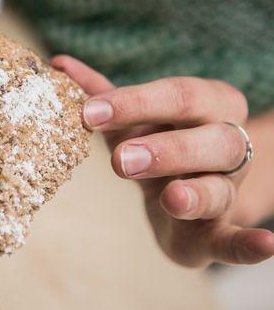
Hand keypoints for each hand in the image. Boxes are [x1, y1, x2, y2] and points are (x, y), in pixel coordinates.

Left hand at [52, 55, 273, 266]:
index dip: (135, 102)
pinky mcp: (217, 232)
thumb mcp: (134, 118)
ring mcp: (226, 189)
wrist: (181, 195)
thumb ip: (103, 95)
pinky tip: (267, 246)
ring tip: (171, 198)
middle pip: (211, 139)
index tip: (90, 112)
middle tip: (121, 160)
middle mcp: (226, 144)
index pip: (179, 96)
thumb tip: (58, 63)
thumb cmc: (156, 145)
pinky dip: (251, 244)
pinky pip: (239, 238)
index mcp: (208, 107)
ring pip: (221, 187)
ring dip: (196, 193)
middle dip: (167, 149)